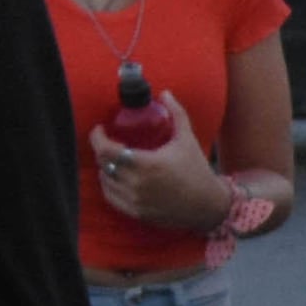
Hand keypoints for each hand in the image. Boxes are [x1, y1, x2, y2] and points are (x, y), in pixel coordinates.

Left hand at [91, 108, 230, 230]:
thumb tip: (165, 93)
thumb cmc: (197, 170)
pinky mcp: (137, 212)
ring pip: (105, 181)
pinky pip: (111, 197)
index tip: (100, 130)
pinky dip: (109, 185)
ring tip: (113, 159)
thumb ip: (176, 114)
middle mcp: (138, 183)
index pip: (107, 150)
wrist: (208, 205)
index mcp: (147, 163)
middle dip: (101, 150)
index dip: (97, 138)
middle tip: (108, 142)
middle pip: (104, 164)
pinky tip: (115, 178)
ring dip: (104, 168)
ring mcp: (135, 200)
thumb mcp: (187, 139)